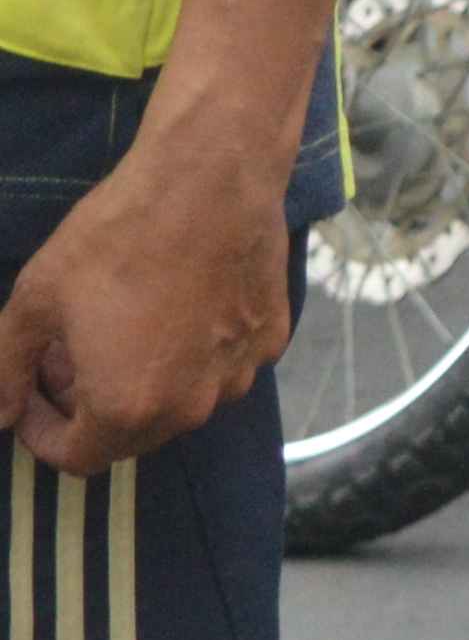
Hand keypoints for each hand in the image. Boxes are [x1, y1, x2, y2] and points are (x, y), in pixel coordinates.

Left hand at [0, 116, 295, 470]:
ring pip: (179, 404)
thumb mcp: (35, 301)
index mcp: (125, 408)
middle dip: (89, 408)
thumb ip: (4, 368)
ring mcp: (237, 375)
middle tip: (68, 354)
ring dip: (143, 384)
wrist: (209, 182)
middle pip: (131, 437)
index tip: (29, 393)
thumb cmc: (115, 240)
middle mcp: (189, 407)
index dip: (41, 433)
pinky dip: (191, 356)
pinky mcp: (270, 341)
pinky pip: (220, 369)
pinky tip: (175, 307)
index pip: (77, 457)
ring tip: (122, 328)